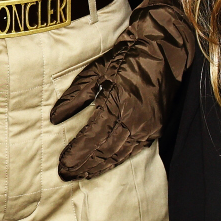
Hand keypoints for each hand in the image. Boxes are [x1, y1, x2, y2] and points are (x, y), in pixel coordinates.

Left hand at [50, 0, 197, 178]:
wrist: (165, 45)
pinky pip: (135, 148)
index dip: (76, 154)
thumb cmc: (129, 53)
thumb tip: (55, 118)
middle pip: (105, 152)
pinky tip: (107, 164)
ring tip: (83, 174)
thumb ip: (75, 96)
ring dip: (101, 166)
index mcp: (118, 104)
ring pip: (120, 154)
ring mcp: (148, 125)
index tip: (62, 166)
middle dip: (85, 165)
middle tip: (68, 175)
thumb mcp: (97, 70)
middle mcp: (134, 120)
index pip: (92, 139)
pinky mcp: (156, 126)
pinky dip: (119, 158)